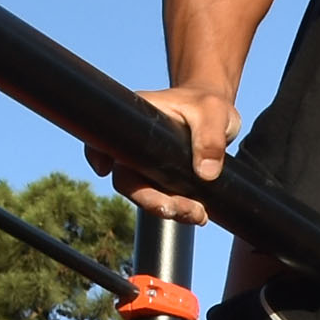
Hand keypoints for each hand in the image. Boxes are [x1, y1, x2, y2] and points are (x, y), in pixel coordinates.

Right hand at [100, 87, 233, 225]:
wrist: (221, 115)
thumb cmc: (211, 104)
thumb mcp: (214, 113)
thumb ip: (211, 139)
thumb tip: (206, 173)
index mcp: (140, 120)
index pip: (108, 138)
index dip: (97, 153)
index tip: (104, 169)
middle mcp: (138, 144)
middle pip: (128, 179)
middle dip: (150, 201)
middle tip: (177, 209)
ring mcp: (150, 165)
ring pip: (147, 195)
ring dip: (170, 210)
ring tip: (198, 214)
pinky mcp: (165, 178)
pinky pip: (165, 199)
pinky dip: (180, 210)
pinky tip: (199, 213)